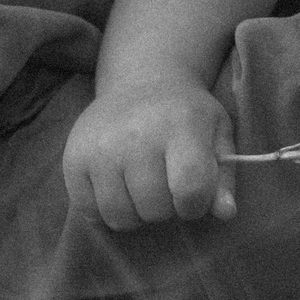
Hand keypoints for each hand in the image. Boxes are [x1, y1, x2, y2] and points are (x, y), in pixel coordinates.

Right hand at [62, 78, 234, 231]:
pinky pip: (89, 212)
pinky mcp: (73, 158)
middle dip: (166, 207)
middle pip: (154, 209)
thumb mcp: (217, 135)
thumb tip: (226, 213)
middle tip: (166, 184)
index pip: (191, 190)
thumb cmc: (186, 115)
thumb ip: (224, 177)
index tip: (193, 195)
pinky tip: (118, 186)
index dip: (196, 205)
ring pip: (121, 218)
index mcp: (181, 125)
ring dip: (136, 213)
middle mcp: (137, 133)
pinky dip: (105, 210)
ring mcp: (100, 146)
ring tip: (143, 186)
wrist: (143, 82)